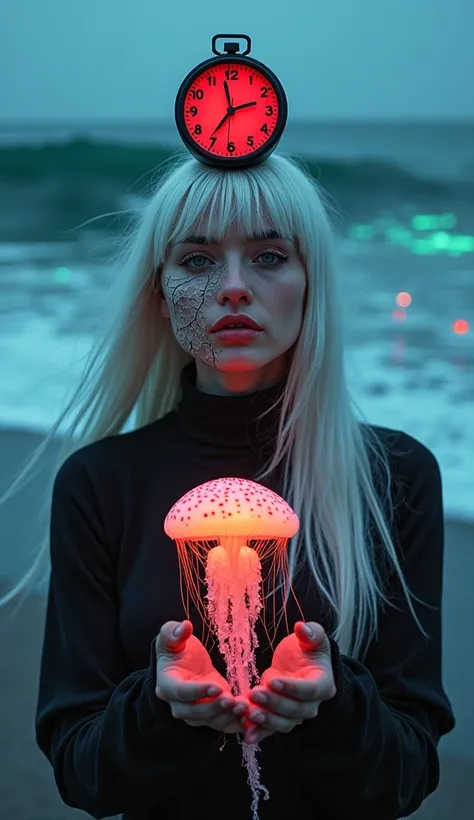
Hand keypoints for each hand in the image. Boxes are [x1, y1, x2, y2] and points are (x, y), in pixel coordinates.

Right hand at [155, 620, 248, 733]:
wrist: (184, 665)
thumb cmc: (177, 649)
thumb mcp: (170, 636)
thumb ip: (173, 632)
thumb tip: (185, 626)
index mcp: (167, 684)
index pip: (181, 692)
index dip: (198, 691)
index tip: (217, 687)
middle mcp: (178, 704)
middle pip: (194, 712)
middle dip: (214, 708)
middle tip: (232, 700)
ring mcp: (194, 713)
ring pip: (210, 720)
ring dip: (227, 716)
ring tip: (245, 707)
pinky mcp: (210, 715)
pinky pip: (222, 724)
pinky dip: (236, 723)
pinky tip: (251, 717)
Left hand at [244, 622, 336, 744]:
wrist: (299, 664)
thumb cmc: (306, 649)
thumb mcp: (312, 638)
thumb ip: (311, 633)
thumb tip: (303, 628)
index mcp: (322, 684)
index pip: (309, 690)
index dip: (291, 687)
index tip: (272, 680)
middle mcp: (312, 704)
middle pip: (295, 710)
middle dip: (274, 703)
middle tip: (254, 693)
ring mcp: (296, 715)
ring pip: (283, 723)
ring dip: (266, 721)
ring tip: (248, 714)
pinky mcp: (280, 719)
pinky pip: (271, 730)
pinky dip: (260, 733)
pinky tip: (247, 735)